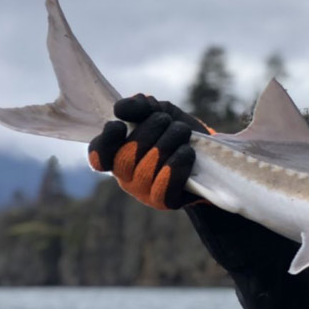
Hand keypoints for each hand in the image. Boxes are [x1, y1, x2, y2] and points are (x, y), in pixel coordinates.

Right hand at [88, 94, 212, 209]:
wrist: (210, 152)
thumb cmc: (176, 131)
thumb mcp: (158, 111)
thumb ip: (139, 106)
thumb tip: (119, 109)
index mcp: (117, 154)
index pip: (98, 156)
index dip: (104, 142)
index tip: (118, 126)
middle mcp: (125, 176)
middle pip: (125, 159)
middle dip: (149, 132)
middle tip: (166, 119)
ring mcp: (143, 192)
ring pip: (146, 171)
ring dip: (167, 144)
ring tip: (182, 131)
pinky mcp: (164, 202)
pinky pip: (163, 189)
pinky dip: (176, 166)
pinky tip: (187, 151)